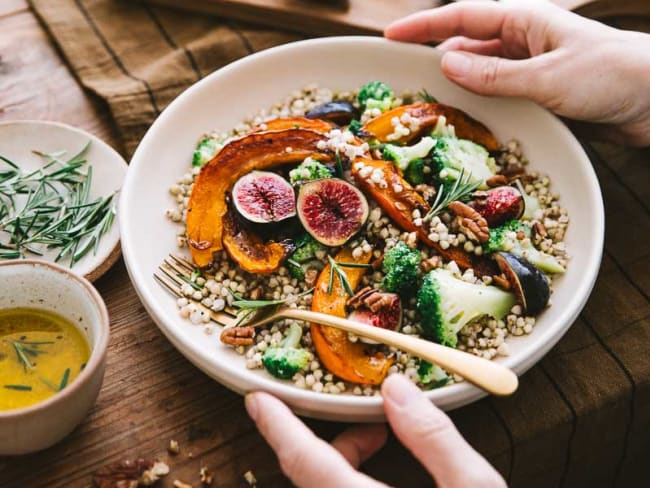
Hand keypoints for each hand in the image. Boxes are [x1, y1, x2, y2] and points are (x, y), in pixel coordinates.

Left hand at [245, 374, 504, 486]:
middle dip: (338, 442)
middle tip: (379, 425)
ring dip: (343, 466)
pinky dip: (349, 486)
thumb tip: (395, 388)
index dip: (279, 427)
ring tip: (387, 447)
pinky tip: (382, 480)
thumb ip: (433, 437)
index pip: (307, 463)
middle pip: (314, 479)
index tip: (258, 400)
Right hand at [385, 0, 649, 145]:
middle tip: (405, 83)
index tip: (389, 38)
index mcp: (525, 20)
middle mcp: (524, 40)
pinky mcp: (541, 92)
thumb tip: (446, 64)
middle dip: (436, 59)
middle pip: (468, 45)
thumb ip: (495, 73)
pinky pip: (500, 94)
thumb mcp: (547, 76)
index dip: (423, 26)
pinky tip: (469, 122)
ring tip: (431, 107)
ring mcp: (532, 67)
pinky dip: (481, 104)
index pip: (462, 17)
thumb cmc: (611, 76)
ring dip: (459, 87)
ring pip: (482, 73)